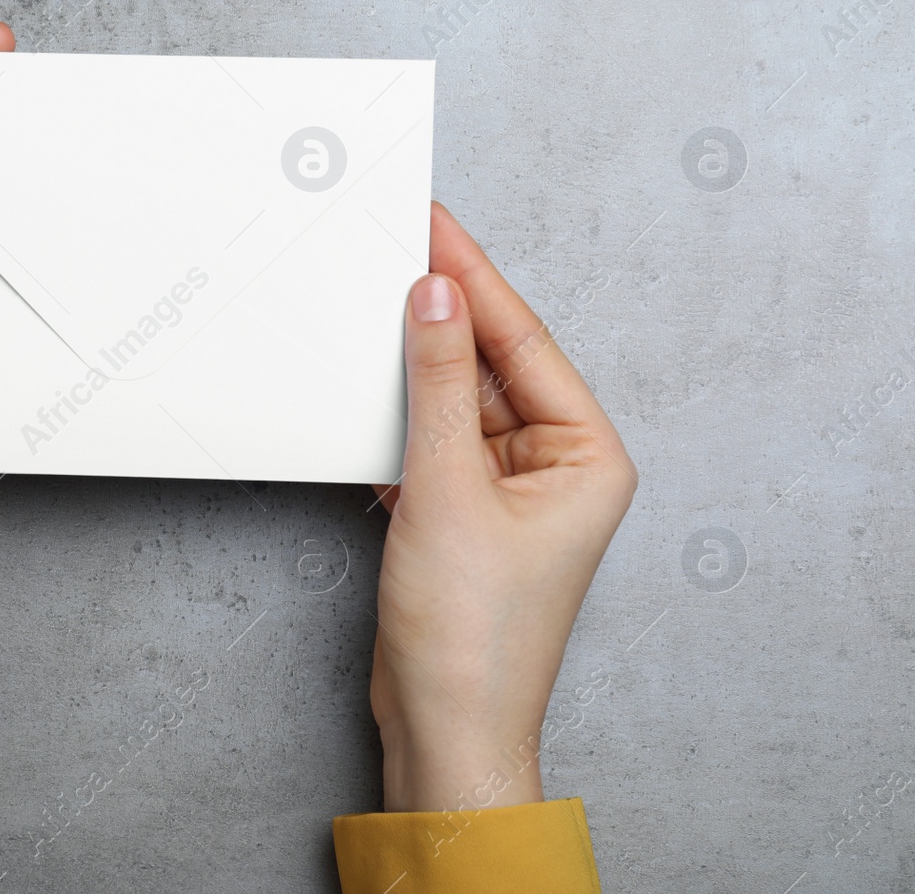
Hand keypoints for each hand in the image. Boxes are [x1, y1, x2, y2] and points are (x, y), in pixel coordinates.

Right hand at [369, 202, 636, 811]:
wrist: (443, 729)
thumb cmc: (472, 635)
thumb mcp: (448, 490)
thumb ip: (441, 385)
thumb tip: (436, 298)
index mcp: (587, 455)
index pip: (524, 341)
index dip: (474, 278)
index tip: (433, 224)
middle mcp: (556, 467)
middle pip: (492, 364)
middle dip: (442, 312)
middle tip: (395, 245)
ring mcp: (507, 491)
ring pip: (456, 400)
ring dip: (415, 364)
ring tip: (370, 303)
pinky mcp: (461, 513)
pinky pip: (431, 440)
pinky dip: (398, 415)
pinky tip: (366, 386)